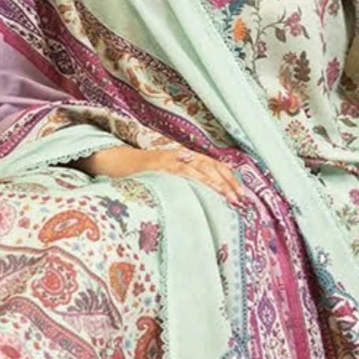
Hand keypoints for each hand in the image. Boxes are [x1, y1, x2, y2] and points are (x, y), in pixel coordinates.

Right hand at [79, 142, 246, 206]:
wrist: (116, 162)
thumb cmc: (142, 175)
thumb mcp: (168, 179)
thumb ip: (184, 186)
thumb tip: (203, 204)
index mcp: (186, 159)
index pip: (215, 166)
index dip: (230, 179)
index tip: (242, 196)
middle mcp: (182, 155)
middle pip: (213, 166)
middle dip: (228, 183)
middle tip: (240, 200)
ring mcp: (171, 158)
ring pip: (201, 167)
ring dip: (216, 182)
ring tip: (228, 197)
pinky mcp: (160, 163)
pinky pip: (181, 170)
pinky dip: (195, 177)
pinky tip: (205, 186)